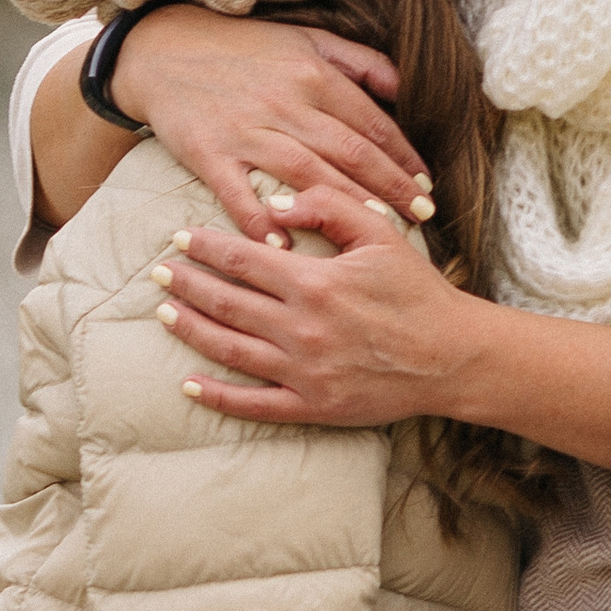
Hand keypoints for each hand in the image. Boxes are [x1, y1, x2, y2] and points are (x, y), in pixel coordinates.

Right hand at [111, 6, 431, 226]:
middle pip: (350, 153)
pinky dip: (262, 220)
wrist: (163, 50)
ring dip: (346, 204)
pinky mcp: (210, 153)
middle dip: (393, 188)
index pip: (373, 125)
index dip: (405, 158)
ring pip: (308, 174)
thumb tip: (407, 88)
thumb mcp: (307, 38)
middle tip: (423, 217)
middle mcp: (286, 103)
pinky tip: (285, 245)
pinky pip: (239, 193)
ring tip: (378, 229)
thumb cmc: (243, 48)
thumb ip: (359, 62)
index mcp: (314, 76)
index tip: (428, 187)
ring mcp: (247, 130)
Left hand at [158, 185, 474, 427]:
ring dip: (192, 330)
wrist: (453, 358)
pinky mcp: (312, 407)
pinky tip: (190, 385)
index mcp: (315, 283)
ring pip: (230, 350)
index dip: (206, 247)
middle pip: (226, 303)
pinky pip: (254, 405)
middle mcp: (302, 329)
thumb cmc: (417, 293)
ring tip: (164, 312)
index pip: (243, 259)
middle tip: (158, 272)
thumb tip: (275, 203)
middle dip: (187, 284)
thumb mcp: (381, 234)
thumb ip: (329, 207)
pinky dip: (217, 397)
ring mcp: (304, 373)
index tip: (180, 237)